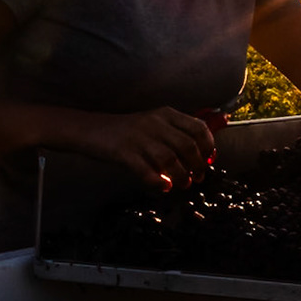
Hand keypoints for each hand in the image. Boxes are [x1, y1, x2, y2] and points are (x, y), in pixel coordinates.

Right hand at [85, 107, 216, 191]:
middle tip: (197, 177)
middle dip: (197, 165)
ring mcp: (139, 137)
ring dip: (180, 175)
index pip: (198, 127)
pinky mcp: (123, 152)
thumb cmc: (127, 130)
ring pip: (169, 159)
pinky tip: (163, 186)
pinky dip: (157, 181)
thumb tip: (199, 155)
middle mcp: (155, 123)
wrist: (91, 129)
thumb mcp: (154, 123)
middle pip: (187, 145)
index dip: (208, 146)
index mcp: (166, 114)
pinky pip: (146, 170)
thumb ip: (175, 134)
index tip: (208, 159)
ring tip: (183, 184)